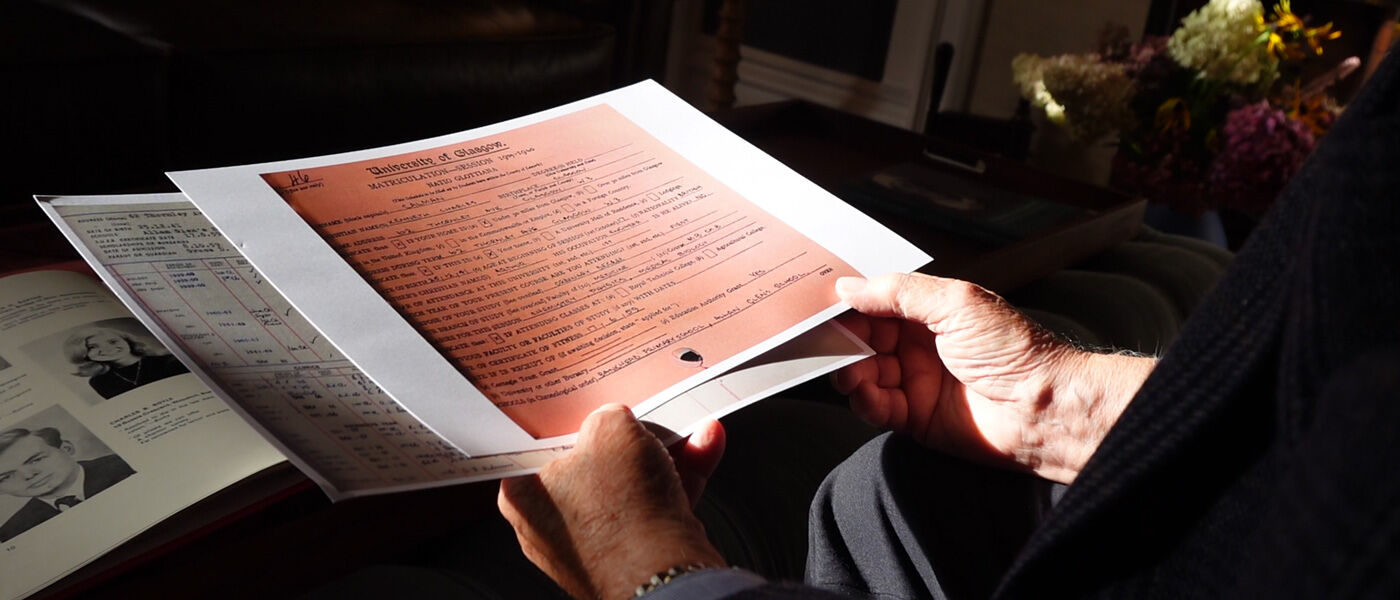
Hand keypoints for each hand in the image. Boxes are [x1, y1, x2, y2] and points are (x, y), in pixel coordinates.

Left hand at [499, 404, 726, 599]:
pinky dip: (679, 480)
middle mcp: (553, 526)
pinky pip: (654, 507)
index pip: (543, 448)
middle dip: (631, 439)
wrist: (663, 574)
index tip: (593, 408)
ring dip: (664, 455)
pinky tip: (702, 449)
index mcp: (524, 497)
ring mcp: (594, 545)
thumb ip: (608, 417)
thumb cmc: (622, 510)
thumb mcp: (612, 430)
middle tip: (644, 419)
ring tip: (687, 430)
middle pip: (594, 464)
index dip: (572, 422)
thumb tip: (614, 421)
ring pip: (630, 485)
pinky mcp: (632, 557)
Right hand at [833, 273, 1153, 482]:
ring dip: (850, 370)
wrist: (1045, 408)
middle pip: (862, 339)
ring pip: (862, 373)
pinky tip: (868, 392)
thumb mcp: (955, 302)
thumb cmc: (1014, 350)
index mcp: (930, 312)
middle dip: (843, 340)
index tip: (822, 306)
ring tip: (852, 371)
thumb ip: (897, 293)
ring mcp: (915, 382)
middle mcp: (919, 345)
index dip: (849, 304)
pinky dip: (864, 399)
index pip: (875, 303)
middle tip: (829, 342)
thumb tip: (848, 287)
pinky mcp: (915, 418)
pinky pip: (875, 407)